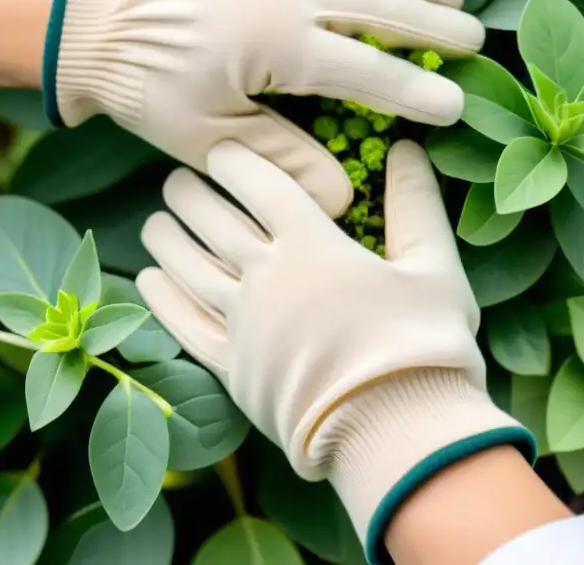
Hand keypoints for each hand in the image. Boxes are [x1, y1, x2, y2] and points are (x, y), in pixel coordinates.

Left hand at [52, 0, 483, 216]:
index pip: (366, 70)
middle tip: (475, 42)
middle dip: (431, 24)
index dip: (416, 91)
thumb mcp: (208, 139)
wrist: (88, 23)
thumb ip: (280, 161)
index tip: (457, 107)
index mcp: (278, 42)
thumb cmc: (144, 87)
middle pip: (378, 4)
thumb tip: (343, 197)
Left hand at [136, 140, 534, 558]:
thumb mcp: (436, 268)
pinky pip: (184, 326)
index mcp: (313, 246)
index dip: (238, 161)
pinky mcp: (234, 371)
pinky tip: (148, 279)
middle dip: (190, 193)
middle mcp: (266, 279)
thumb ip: (416, 204)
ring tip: (155, 221)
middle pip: (213, 221)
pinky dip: (162, 298)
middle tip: (178, 179)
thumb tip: (408, 149)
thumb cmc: (424, 346)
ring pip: (188, 269)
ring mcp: (244, 327)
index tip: (222, 149)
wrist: (397, 434)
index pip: (262, 186)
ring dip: (166, 239)